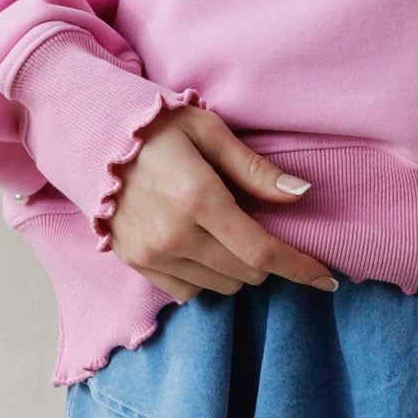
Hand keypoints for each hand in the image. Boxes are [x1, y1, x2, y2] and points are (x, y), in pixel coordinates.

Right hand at [104, 102, 341, 299]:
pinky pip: (187, 291)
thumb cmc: (157, 126)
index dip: (300, 267)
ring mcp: (150, 253)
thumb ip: (255, 170)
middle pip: (245, 273)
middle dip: (268, 260)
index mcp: (199, 199)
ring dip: (237, 268)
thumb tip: (302, 193)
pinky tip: (203, 247)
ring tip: (229, 233)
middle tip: (265, 230)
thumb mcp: (210, 131)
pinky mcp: (134, 262)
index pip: (262, 251)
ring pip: (219, 286)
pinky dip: (205, 276)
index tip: (327, 278)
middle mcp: (174, 235)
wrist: (90, 135)